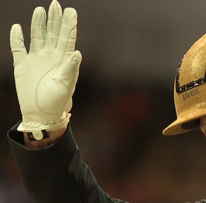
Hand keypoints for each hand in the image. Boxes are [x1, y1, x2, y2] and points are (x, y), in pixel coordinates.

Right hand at [10, 0, 80, 139]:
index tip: (71, 11)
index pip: (67, 38)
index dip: (68, 25)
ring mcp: (36, 59)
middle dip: (54, 19)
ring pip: (37, 37)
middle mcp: (50, 56)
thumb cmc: (58, 101)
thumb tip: (77, 52)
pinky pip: (18, 48)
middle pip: (52, 33)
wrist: (41, 113)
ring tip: (40, 10)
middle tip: (56, 4)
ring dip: (38, 24)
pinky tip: (17, 27)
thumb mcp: (66, 85)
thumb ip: (71, 69)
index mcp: (63, 60)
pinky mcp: (22, 65)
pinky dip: (16, 38)